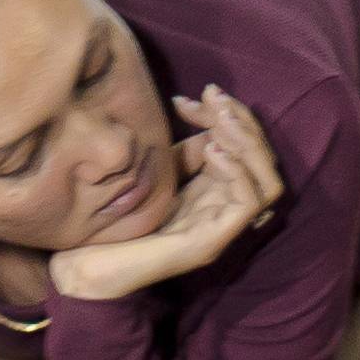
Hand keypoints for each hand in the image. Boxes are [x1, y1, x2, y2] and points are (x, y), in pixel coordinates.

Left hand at [49, 87, 283, 305]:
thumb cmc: (120, 220)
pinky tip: (212, 151)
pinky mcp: (210, 243)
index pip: (245, 150)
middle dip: (243, 122)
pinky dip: (237, 172)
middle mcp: (225, 212)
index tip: (195, 96)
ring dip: (248, 144)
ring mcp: (221, 230)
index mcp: (215, 195)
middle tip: (214, 97)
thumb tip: (203, 110)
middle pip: (264, 164)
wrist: (90, 263)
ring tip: (221, 120)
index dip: (228, 116)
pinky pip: (247, 205)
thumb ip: (185, 151)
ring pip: (268, 185)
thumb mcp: (160, 174)